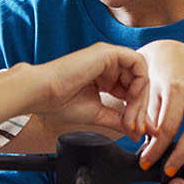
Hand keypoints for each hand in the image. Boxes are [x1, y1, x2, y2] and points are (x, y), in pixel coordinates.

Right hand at [27, 43, 148, 134]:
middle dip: (141, 108)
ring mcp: (109, 56)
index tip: (137, 131)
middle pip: (139, 82)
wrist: (43, 94)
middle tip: (136, 128)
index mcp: (105, 76)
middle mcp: (109, 64)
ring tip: (130, 118)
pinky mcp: (108, 52)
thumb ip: (120, 120)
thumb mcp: (98, 114)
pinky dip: (140, 82)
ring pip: (141, 74)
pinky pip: (137, 63)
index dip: (138, 111)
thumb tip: (138, 131)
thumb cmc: (61, 103)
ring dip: (140, 99)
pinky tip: (130, 99)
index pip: (132, 90)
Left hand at [132, 41, 183, 176]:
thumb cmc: (155, 70)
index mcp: (175, 85)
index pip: (167, 126)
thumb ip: (145, 114)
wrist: (170, 49)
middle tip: (171, 170)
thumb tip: (148, 139)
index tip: (148, 161)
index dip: (157, 148)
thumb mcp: (143, 90)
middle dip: (182, 154)